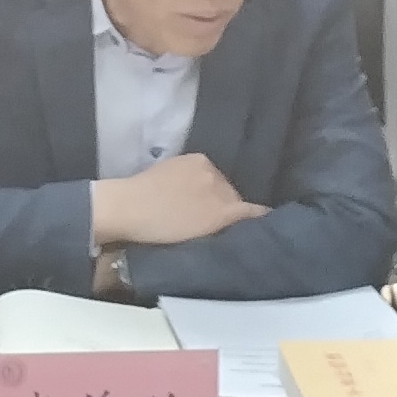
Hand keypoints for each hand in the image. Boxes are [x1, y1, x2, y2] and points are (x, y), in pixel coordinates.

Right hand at [89, 154, 268, 248]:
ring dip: (228, 220)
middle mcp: (213, 172)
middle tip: (206, 227)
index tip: (206, 210)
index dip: (212, 198)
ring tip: (215, 236)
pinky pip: (249, 214)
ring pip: (234, 207)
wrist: (129, 207)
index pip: (214, 181)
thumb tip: (191, 198)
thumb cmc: (135, 196)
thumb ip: (183, 183)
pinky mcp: (222, 212)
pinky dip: (259, 219)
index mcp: (198, 160)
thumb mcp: (163, 177)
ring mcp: (219, 191)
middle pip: (227, 194)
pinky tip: (267, 226)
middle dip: (220, 209)